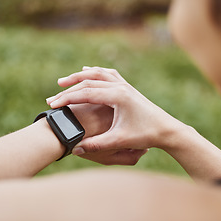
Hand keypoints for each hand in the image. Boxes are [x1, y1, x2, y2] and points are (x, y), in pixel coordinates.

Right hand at [47, 67, 183, 157]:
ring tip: (64, 81)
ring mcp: (125, 85)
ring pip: (97, 73)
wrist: (167, 129)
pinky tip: (88, 72)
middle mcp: (121, 87)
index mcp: (118, 96)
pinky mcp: (128, 88)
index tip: (52, 105)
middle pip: (88, 81)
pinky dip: (95, 72)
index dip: (67, 99)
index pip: (86, 93)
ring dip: (80, 77)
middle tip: (52, 98)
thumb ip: (97, 144)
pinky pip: (108, 74)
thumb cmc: (146, 134)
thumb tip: (76, 149)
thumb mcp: (120, 141)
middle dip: (68, 89)